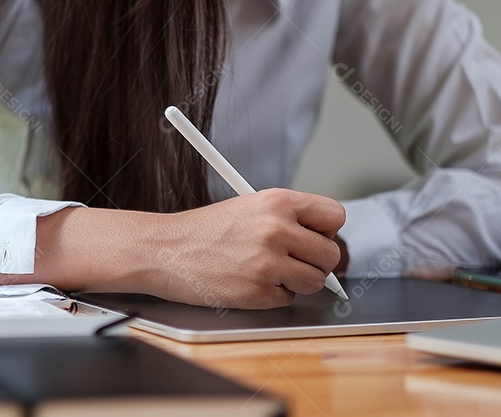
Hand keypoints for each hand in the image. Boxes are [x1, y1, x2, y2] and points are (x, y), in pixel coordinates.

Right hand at [151, 188, 344, 308]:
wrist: (165, 250)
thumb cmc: (203, 230)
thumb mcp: (249, 206)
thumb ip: (287, 218)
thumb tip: (321, 239)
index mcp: (278, 201)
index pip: (335, 215)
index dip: (326, 230)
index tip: (314, 237)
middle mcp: (277, 229)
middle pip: (331, 254)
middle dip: (315, 262)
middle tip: (292, 261)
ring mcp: (268, 262)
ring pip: (315, 281)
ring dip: (297, 282)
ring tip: (269, 271)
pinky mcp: (258, 291)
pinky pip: (288, 299)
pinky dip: (273, 295)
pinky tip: (249, 281)